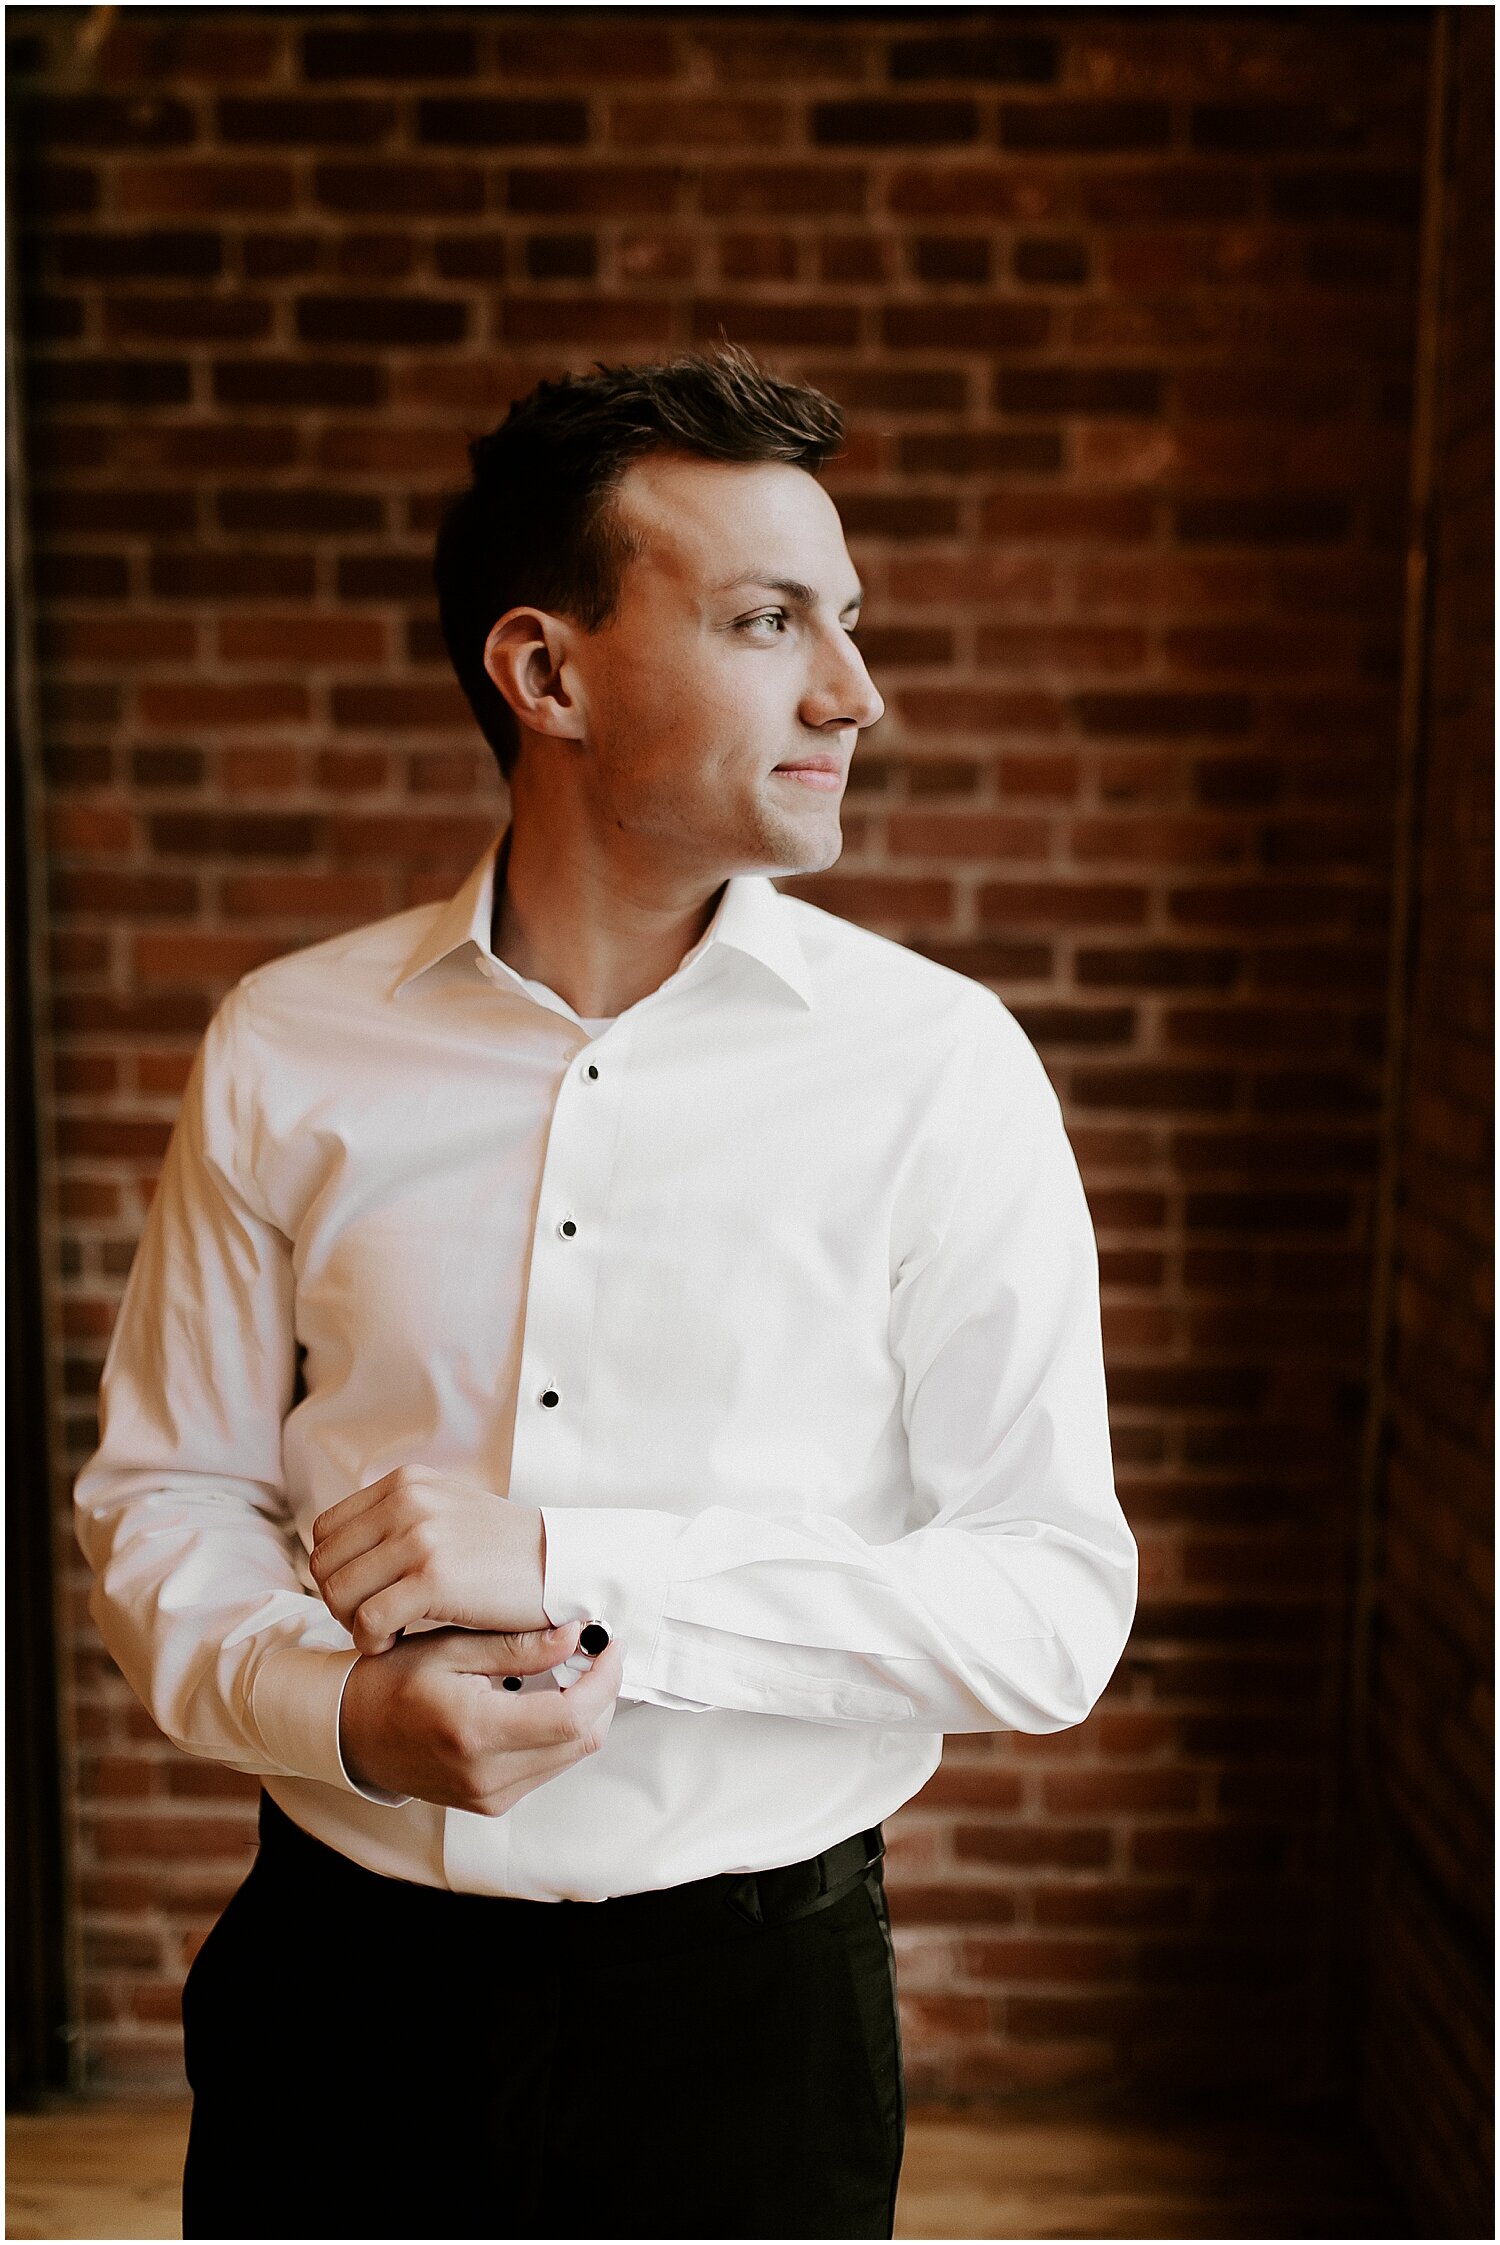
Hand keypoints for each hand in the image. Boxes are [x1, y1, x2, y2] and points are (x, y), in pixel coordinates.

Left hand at [310, 1465, 548, 1654]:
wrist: (560, 1564)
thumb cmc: (503, 1550)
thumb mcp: (445, 1510)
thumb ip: (396, 1519)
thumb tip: (341, 1551)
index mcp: (405, 1483)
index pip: (326, 1530)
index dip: (336, 1570)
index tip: (364, 1594)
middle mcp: (406, 1502)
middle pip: (324, 1563)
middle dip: (339, 1600)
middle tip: (372, 1619)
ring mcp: (419, 1538)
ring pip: (338, 1593)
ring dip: (354, 1624)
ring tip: (386, 1632)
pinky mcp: (433, 1578)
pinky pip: (369, 1620)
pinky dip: (373, 1641)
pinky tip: (397, 1643)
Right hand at [338, 1624, 624, 1813]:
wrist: (350, 1733)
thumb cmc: (392, 1680)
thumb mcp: (449, 1648)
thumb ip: (516, 1646)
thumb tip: (576, 1636)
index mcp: (475, 1732)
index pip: (571, 1716)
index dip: (604, 1679)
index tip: (610, 1642)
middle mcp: (487, 1776)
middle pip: (581, 1740)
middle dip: (602, 1692)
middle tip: (598, 1651)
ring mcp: (490, 1797)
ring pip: (571, 1756)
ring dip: (586, 1712)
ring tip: (575, 1669)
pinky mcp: (491, 1803)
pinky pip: (548, 1767)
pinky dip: (561, 1732)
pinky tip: (549, 1697)